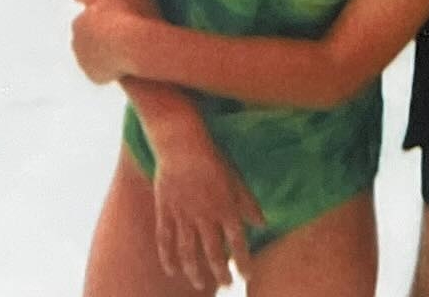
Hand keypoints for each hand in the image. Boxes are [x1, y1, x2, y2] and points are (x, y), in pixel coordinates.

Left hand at [71, 0, 140, 82]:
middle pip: (87, 40)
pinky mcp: (95, 77)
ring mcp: (85, 62)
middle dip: (99, 37)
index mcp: (78, 23)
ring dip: (103, 52)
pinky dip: (109, 67)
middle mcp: (76, 44)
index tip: (116, 18)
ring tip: (124, 46)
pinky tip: (123, 60)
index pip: (86, 21)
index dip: (102, 19)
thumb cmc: (123, 16)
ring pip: (94, 56)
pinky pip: (102, 71)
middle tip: (121, 32)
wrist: (133, 44)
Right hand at [151, 131, 262, 289]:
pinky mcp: (165, 213)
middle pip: (213, 252)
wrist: (182, 145)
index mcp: (225, 207)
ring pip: (189, 252)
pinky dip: (168, 258)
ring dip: (195, 271)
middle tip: (226, 285)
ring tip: (201, 285)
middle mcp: (205, 216)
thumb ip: (248, 203)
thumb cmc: (214, 159)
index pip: (237, 242)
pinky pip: (165, 241)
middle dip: (220, 272)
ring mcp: (183, 216)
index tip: (248, 276)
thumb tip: (263, 224)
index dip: (243, 260)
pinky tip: (173, 271)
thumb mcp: (237, 179)